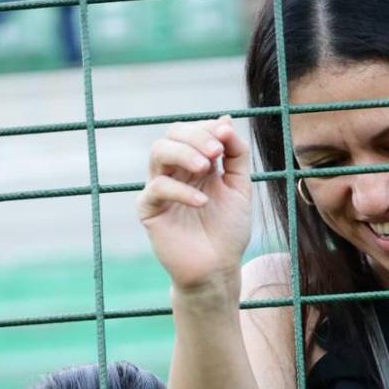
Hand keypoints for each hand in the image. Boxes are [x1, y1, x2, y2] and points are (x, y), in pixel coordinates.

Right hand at [137, 116, 252, 293]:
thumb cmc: (228, 231)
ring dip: (184, 153)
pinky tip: (202, 202)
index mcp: (195, 163)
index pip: (192, 130)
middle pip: (172, 134)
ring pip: (158, 152)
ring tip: (207, 167)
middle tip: (216, 153)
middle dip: (195, 136)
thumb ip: (235, 154)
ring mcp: (160, 189)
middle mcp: (174, 172)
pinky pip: (157, 188)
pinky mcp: (149, 211)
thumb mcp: (240, 186)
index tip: (226, 139)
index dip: (207, 129)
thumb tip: (225, 119)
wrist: (218, 269)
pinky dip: (180, 190)